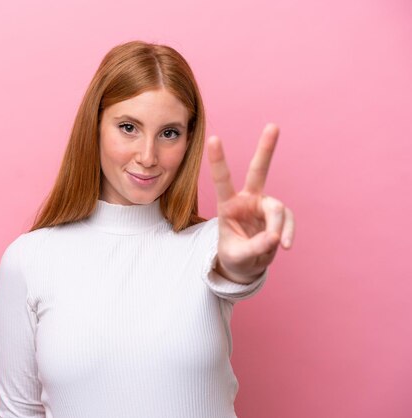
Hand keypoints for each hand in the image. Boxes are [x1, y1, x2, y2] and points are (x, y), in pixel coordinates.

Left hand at [207, 123, 294, 283]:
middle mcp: (247, 199)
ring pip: (277, 209)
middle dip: (266, 148)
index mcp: (228, 205)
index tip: (213, 138)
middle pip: (259, 171)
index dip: (219, 160)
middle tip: (273, 125)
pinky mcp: (279, 215)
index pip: (222, 180)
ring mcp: (265, 206)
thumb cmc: (234, 256)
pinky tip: (284, 245)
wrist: (245, 265)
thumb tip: (274, 238)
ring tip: (275, 244)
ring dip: (278, 227)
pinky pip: (288, 221)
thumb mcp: (236, 256)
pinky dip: (287, 233)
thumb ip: (253, 247)